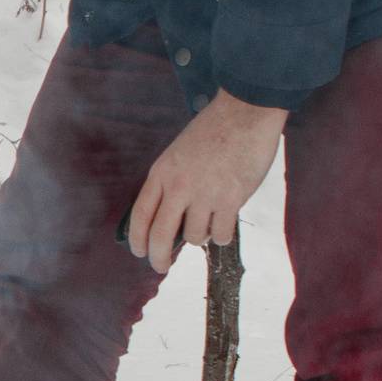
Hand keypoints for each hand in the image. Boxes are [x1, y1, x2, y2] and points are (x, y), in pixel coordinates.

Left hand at [126, 90, 287, 273]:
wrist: (244, 114)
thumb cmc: (212, 131)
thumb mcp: (177, 153)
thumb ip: (170, 183)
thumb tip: (168, 218)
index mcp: (161, 172)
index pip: (140, 215)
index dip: (137, 239)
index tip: (139, 252)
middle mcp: (179, 187)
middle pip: (160, 235)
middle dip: (158, 258)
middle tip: (161, 266)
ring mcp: (205, 195)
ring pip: (195, 237)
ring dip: (200, 238)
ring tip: (207, 226)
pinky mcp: (231, 200)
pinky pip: (221, 234)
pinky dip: (221, 236)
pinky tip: (223, 225)